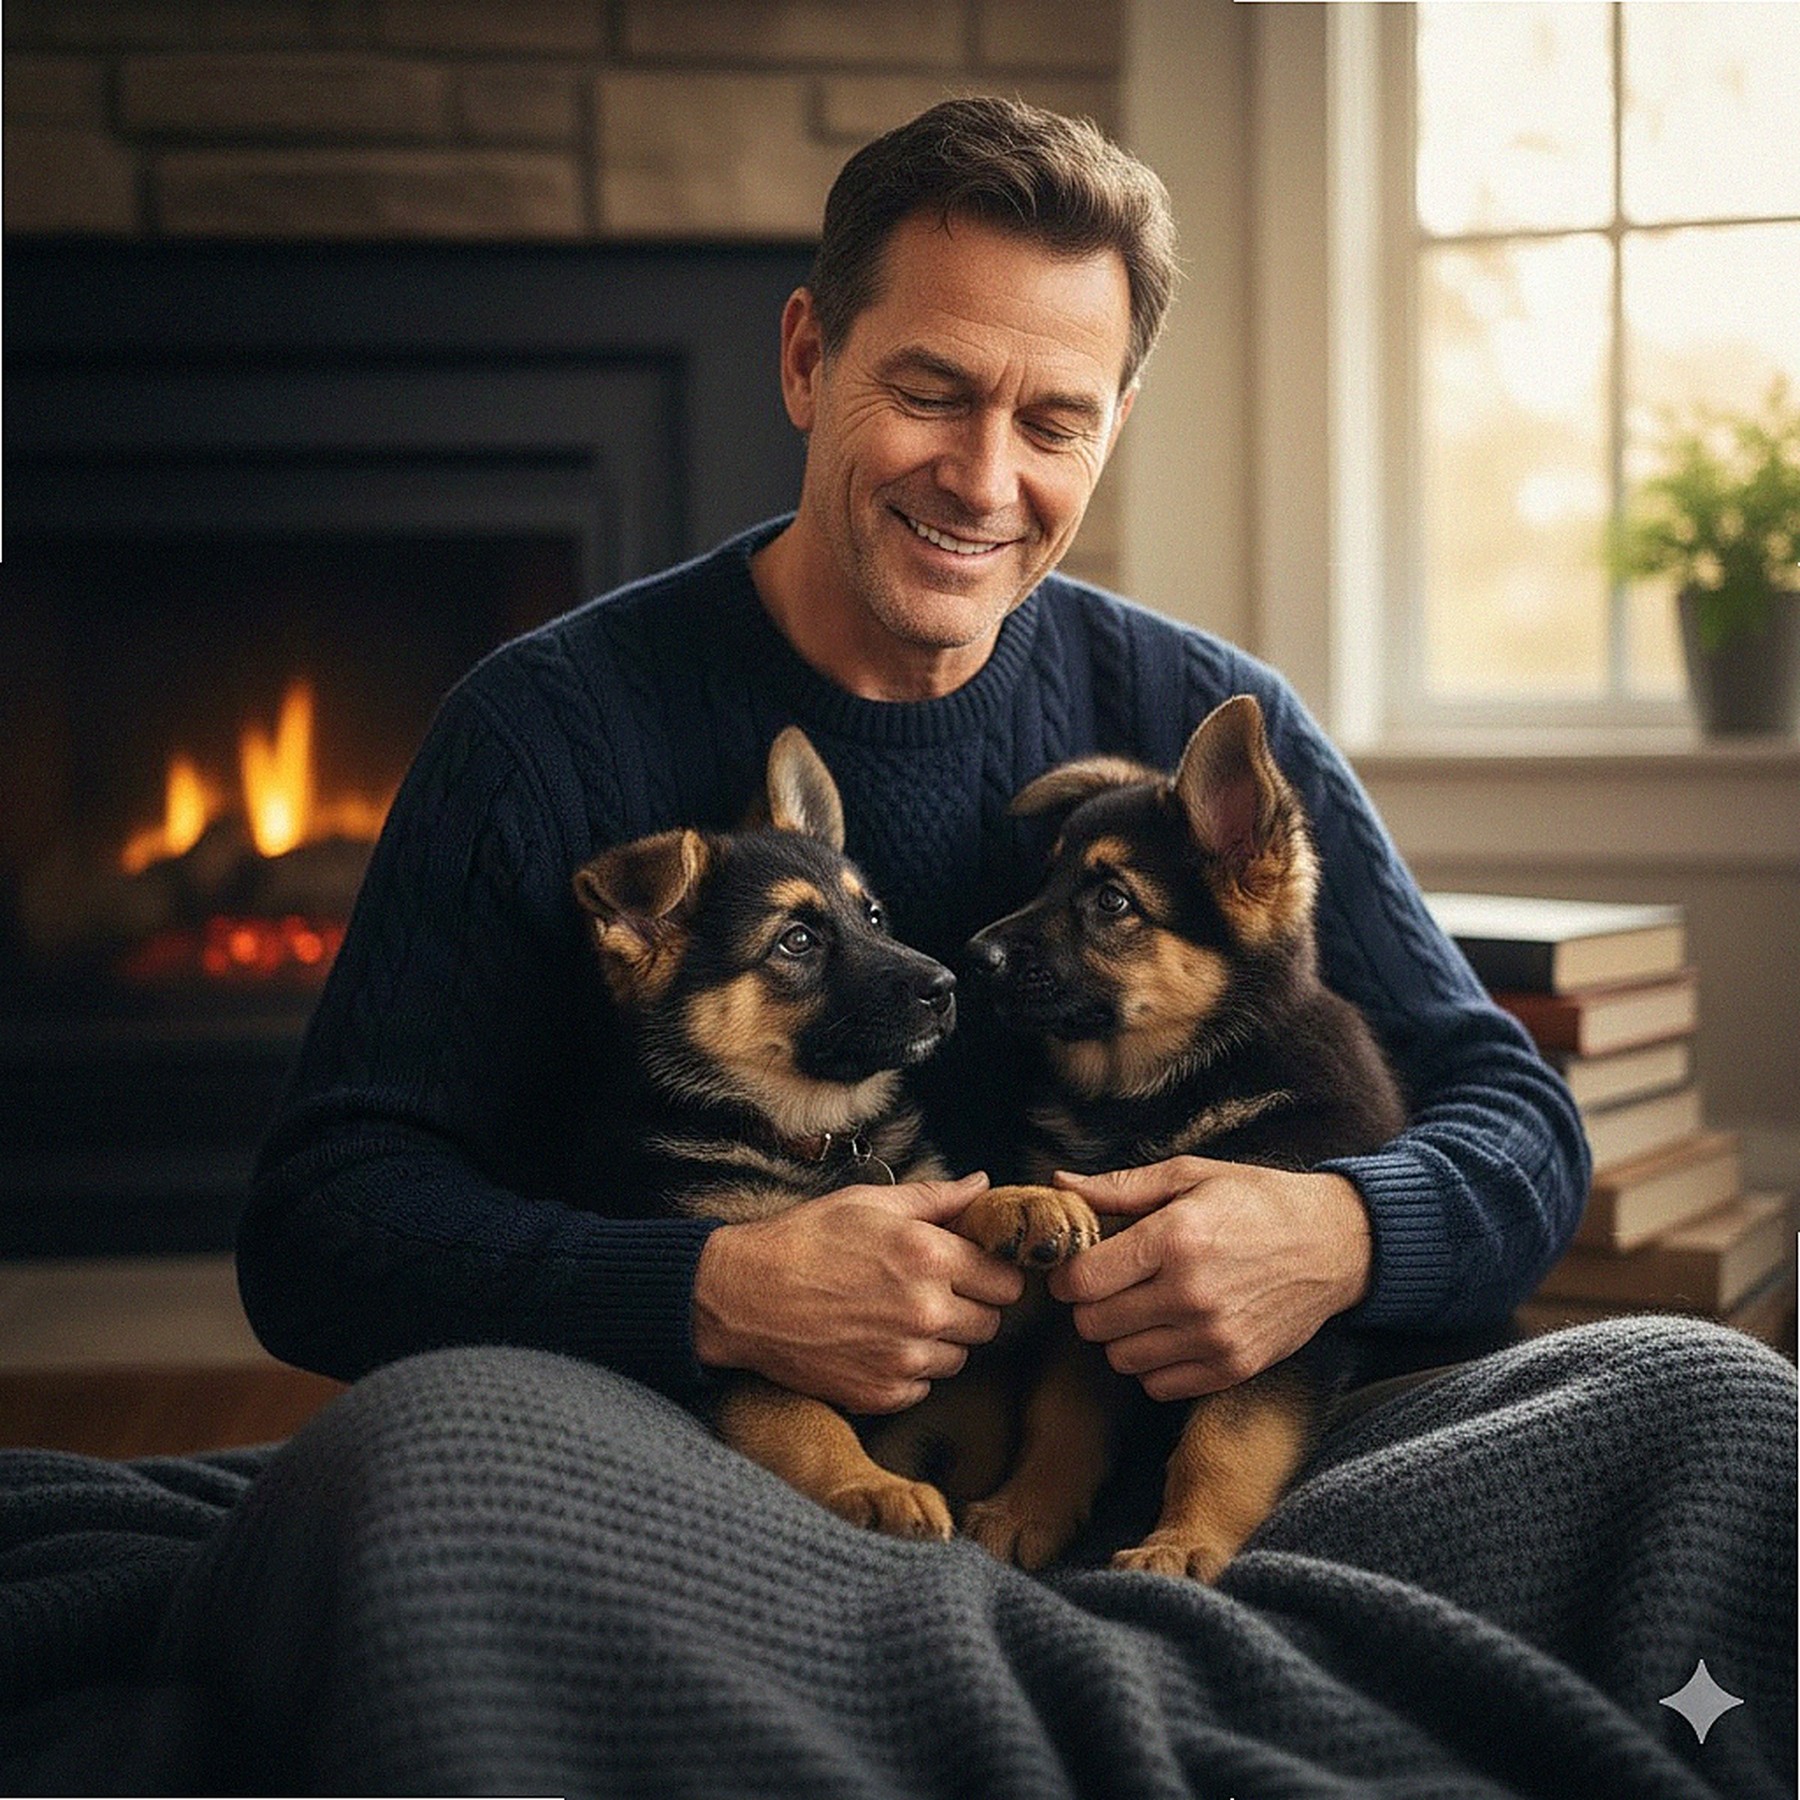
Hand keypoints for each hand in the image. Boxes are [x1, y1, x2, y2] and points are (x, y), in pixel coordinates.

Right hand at [692, 1171, 1025, 1413]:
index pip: (1007, 1282)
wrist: (742, 1296)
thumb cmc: (804, 1240)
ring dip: (940, 1340)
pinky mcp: (882, 1394)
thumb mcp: (869, 1203)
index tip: (971, 1269)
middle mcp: (926, 1312)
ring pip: (959, 1357)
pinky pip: (924, 1386)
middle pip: (990, 1323)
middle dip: (970, 1306)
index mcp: (930, 1257)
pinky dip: (908, 1370)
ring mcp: (905, 1359)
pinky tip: (875, 1343)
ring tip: (896, 1315)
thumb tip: (983, 1186)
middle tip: (931, 1291)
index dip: (992, 1273)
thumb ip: (937, 1197)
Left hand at [1043, 1157, 1371, 1400]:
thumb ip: (1119, 1187)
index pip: (1081, 1281)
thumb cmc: (1257, 1202)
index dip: (1067, 1274)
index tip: (1078, 1266)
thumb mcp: (1190, 1176)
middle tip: (1111, 1284)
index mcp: (1173, 1240)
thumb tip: (1060, 1183)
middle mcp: (1190, 1294)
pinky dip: (1153, 1364)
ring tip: (1144, 1305)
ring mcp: (1213, 1338)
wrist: (1335, 1243)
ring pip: (1120, 1358)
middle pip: (1092, 1325)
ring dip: (1121, 1335)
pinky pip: (1158, 1385)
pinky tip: (1170, 1331)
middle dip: (1090, 1304)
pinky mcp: (1232, 1368)